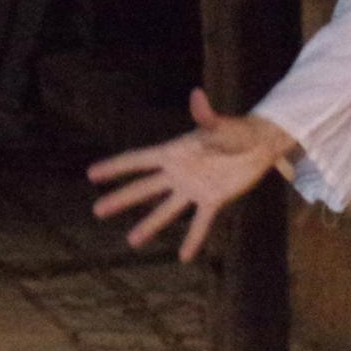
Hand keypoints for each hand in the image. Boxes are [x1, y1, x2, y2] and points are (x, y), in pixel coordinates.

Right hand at [87, 88, 300, 261]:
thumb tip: (197, 94)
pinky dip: (194, 239)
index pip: (139, 160)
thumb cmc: (235, 130)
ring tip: (131, 241)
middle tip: (97, 210)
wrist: (259, 144)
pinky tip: (184, 256)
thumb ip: (205, 115)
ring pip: (167, 210)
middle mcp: (179, 172)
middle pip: (145, 188)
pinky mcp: (213, 199)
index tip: (92, 173)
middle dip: (121, 198)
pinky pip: (200, 223)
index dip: (116, 167)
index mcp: (175, 152)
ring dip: (150, 225)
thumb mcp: (218, 125)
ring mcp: (194, 188)